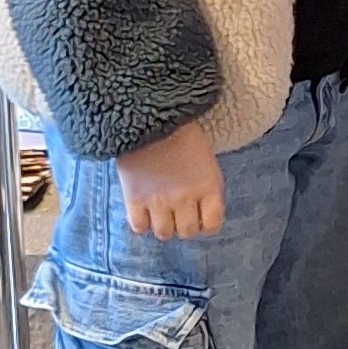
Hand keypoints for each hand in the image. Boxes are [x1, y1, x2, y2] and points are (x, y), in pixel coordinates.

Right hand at [116, 114, 223, 240]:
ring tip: (158, 212)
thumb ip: (203, 184)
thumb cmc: (179, 131)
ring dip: (162, 226)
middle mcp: (186, 197)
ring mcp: (160, 200)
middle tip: (176, 214)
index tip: (198, 217)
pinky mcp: (135, 199)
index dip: (205, 225)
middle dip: (183, 225)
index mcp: (209, 185)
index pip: (212, 224)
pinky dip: (141, 223)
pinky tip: (141, 210)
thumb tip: (198, 208)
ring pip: (164, 233)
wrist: (148, 115)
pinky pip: (139, 227)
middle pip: (187, 232)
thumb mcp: (203, 157)